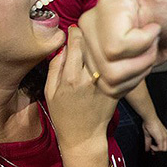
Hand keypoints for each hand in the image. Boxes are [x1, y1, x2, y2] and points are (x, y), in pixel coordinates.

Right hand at [45, 26, 118, 149]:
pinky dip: (115, 60)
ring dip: (103, 47)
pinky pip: (117, 68)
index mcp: (70, 77)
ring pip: (105, 55)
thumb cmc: (63, 115)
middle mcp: (88, 78)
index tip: (75, 30)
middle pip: (92, 45)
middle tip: (89, 32)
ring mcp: (104, 84)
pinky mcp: (115, 89)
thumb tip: (62, 47)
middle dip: (90, 35)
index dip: (75, 32)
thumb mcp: (49, 91)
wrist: (83, 137)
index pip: (75, 43)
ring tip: (100, 43)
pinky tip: (111, 58)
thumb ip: (54, 67)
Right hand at [78, 0, 166, 95]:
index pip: (116, 46)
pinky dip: (131, 81)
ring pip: (111, 79)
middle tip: (150, 41)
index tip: (153, 27)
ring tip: (145, 52)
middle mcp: (87, 25)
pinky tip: (137, 64)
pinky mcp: (94, 65)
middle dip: (142, 59)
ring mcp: (88, 46)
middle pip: (111, 65)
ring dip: (138, 70)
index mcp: (101, 6)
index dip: (143, 43)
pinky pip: (110, 88)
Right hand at [142, 117, 166, 151]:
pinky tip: (151, 146)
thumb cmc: (149, 123)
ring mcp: (164, 137)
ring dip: (156, 150)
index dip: (159, 149)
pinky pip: (160, 148)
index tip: (153, 151)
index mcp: (165, 134)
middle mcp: (166, 136)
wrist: (149, 118)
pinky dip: (155, 149)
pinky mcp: (161, 138)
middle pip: (166, 148)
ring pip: (164, 149)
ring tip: (151, 146)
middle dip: (158, 151)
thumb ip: (148, 143)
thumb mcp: (148, 134)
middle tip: (152, 149)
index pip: (165, 145)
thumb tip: (147, 149)